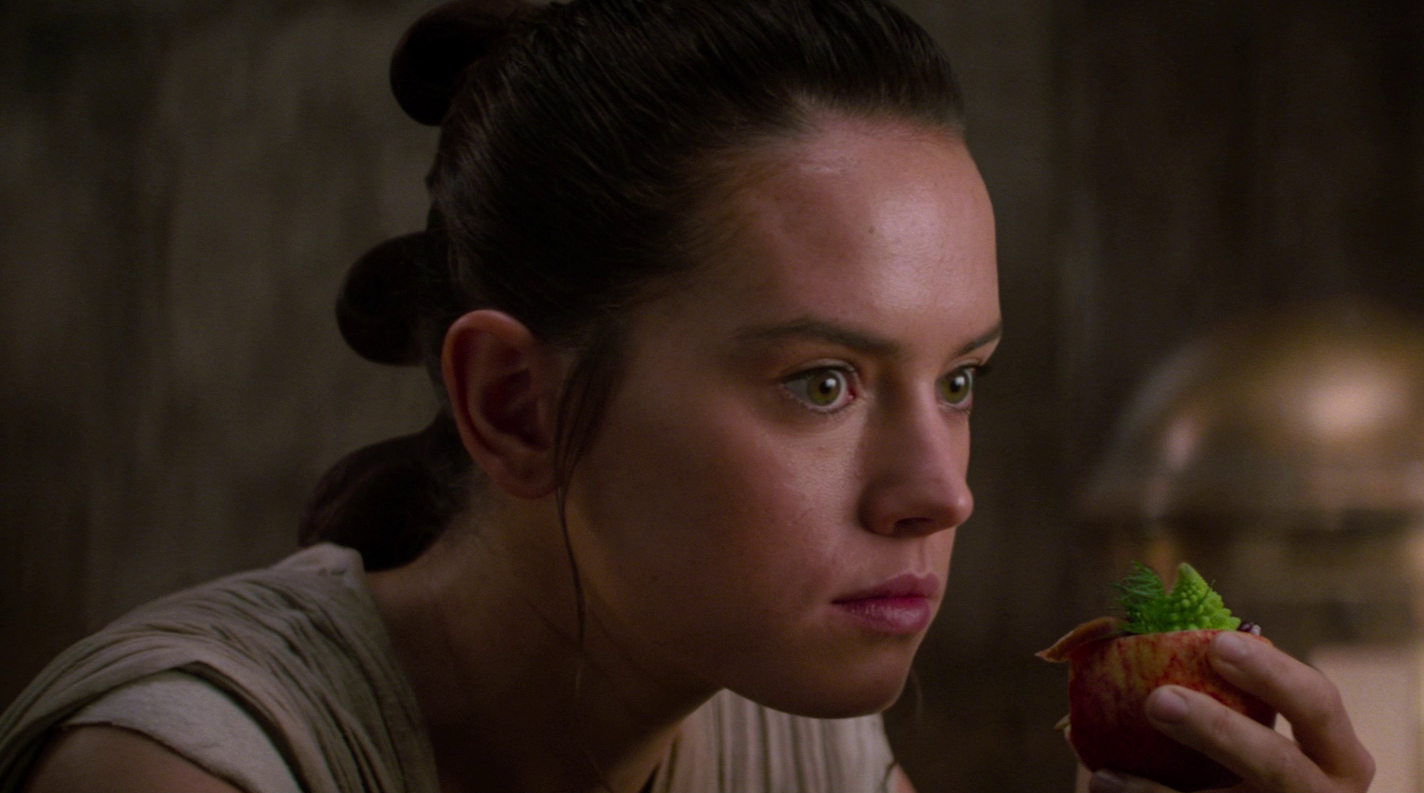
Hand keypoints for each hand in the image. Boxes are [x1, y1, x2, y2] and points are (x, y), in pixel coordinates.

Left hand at [1085, 631, 1374, 792]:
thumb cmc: (1245, 763)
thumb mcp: (1253, 729)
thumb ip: (1212, 685)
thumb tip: (1126, 628)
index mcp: (1336, 752)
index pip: (1317, 703)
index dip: (1272, 673)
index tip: (1218, 642)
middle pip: (1277, 764)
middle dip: (1219, 731)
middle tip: (1159, 699)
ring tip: (1102, 775)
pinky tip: (1103, 786)